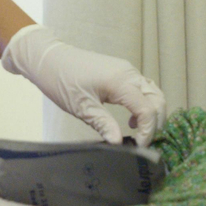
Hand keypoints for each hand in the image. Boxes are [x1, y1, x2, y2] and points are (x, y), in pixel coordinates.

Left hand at [1, 25, 166, 144]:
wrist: (48, 59)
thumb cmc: (61, 80)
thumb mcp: (81, 107)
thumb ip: (103, 124)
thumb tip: (119, 143)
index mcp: (120, 81)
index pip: (148, 109)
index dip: (148, 131)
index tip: (139, 147)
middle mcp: (128, 73)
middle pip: (157, 99)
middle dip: (156, 122)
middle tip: (143, 142)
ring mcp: (126, 70)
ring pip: (152, 93)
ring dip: (152, 113)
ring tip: (138, 132)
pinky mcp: (121, 72)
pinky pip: (142, 88)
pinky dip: (144, 104)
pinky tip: (131, 119)